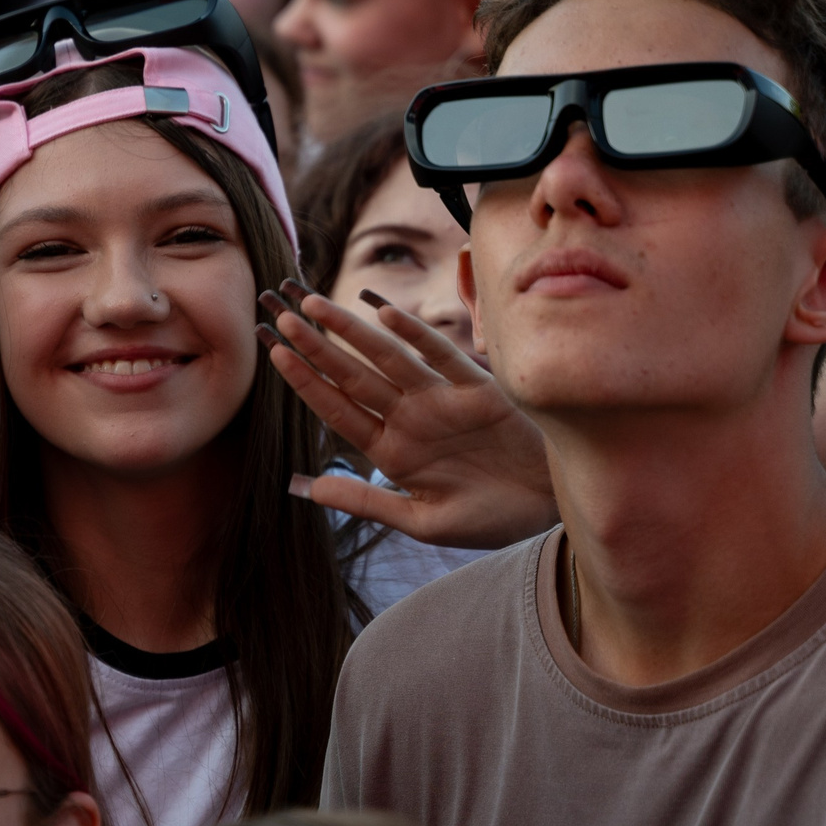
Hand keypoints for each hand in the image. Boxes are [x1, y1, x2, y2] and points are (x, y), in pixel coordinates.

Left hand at [261, 282, 558, 550]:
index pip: (339, 411)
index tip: (275, 355)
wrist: (550, 511)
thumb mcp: (424, 522)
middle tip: (282, 317)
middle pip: (353, 377)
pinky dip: (415, 335)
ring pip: (387, 359)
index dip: (307, 384)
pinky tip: (385, 314)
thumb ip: (368, 502)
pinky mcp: (477, 390)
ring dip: (351, 331)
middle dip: (317, 348)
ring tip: (315, 303)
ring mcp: (441, 401)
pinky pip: (441, 356)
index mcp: (392, 451)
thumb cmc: (491, 517)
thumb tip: (310, 489)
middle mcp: (410, 419)